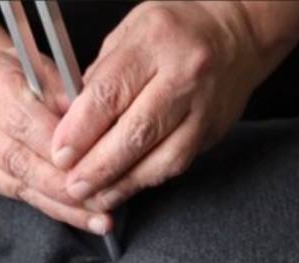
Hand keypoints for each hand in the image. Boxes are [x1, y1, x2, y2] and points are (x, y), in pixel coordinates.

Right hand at [0, 48, 112, 234]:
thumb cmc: (24, 72)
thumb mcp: (46, 68)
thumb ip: (66, 94)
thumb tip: (93, 124)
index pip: (20, 118)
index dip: (54, 145)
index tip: (89, 162)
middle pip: (15, 156)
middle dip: (60, 183)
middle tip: (99, 200)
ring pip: (17, 182)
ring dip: (60, 204)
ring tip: (98, 218)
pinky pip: (17, 194)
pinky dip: (52, 207)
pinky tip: (81, 216)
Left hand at [51, 2, 268, 214]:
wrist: (237, 36)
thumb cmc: (176, 30)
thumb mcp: (130, 31)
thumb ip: (102, 74)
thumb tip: (73, 121)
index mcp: (156, 41)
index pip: (111, 93)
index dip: (81, 130)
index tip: (60, 153)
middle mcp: (185, 75)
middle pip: (137, 131)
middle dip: (99, 166)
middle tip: (72, 185)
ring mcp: (204, 106)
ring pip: (162, 157)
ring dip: (124, 182)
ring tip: (94, 197)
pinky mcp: (212, 131)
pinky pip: (177, 163)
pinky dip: (146, 180)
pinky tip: (124, 187)